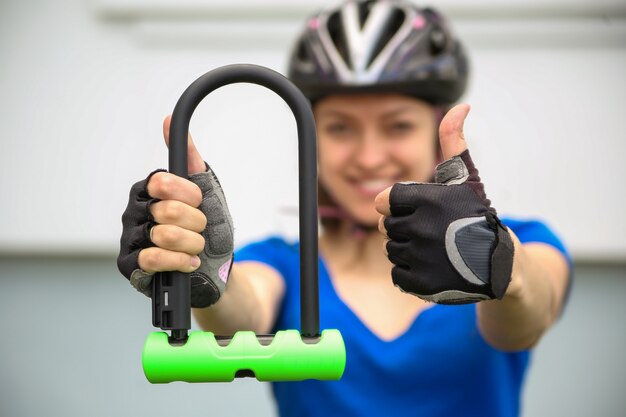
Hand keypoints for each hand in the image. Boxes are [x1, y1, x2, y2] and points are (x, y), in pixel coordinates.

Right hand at [117, 116, 233, 307]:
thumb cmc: (208, 228)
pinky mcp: (131, 266)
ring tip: (195, 248)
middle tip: (200, 229)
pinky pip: (153, 259)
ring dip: (191, 244)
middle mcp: (135, 211)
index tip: (199, 202)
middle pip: (168, 210)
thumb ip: (189, 158)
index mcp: (149, 190)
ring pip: (163, 235)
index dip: (188, 195)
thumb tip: (168, 120)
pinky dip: (179, 261)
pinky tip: (189, 262)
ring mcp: (130, 239)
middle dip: (197, 223)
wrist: (216, 268)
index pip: (162, 182)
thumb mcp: (206, 191)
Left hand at [375, 104, 513, 303]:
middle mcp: (422, 229)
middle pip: (386, 226)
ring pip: (391, 250)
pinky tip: (433, 266)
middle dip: (404, 227)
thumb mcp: (466, 177)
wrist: (500, 264)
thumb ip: (453, 142)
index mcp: (427, 200)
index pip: (385, 200)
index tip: (419, 209)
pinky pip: (397, 274)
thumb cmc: (478, 216)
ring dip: (408, 249)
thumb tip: (460, 105)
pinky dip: (411, 272)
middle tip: (432, 231)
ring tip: (435, 248)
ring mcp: (422, 259)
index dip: (399, 205)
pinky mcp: (422, 284)